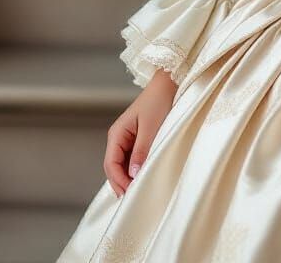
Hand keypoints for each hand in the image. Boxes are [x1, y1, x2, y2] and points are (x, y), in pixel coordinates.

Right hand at [104, 69, 176, 197]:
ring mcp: (128, 138)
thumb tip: (133, 174)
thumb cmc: (159, 100)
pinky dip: (135, 169)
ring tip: (137, 191)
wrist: (169, 82)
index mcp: (117, 134)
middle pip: (114, 167)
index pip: (110, 164)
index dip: (118, 180)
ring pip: (122, 164)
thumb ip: (141, 150)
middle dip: (121, 182)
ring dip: (128, 177)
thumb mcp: (151, 127)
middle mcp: (119, 137)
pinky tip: (142, 177)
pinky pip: (132, 158)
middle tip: (133, 198)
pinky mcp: (138, 138)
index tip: (130, 192)